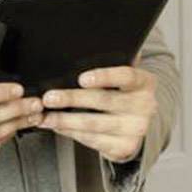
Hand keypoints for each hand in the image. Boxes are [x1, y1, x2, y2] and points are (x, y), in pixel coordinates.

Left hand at [38, 66, 156, 162]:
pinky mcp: (125, 148)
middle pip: (104, 100)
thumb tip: (90, 43)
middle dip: (72, 99)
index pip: (126, 76)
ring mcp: (136, 129)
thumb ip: (112, 63)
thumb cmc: (123, 93)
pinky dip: (71, 133)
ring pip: (94, 124)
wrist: (138, 124)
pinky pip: (93, 140)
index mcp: (145, 82)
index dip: (104, 76)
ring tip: (45, 116)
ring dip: (65, 120)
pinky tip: (57, 126)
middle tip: (49, 98)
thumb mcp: (123, 78)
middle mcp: (145, 106)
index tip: (82, 78)